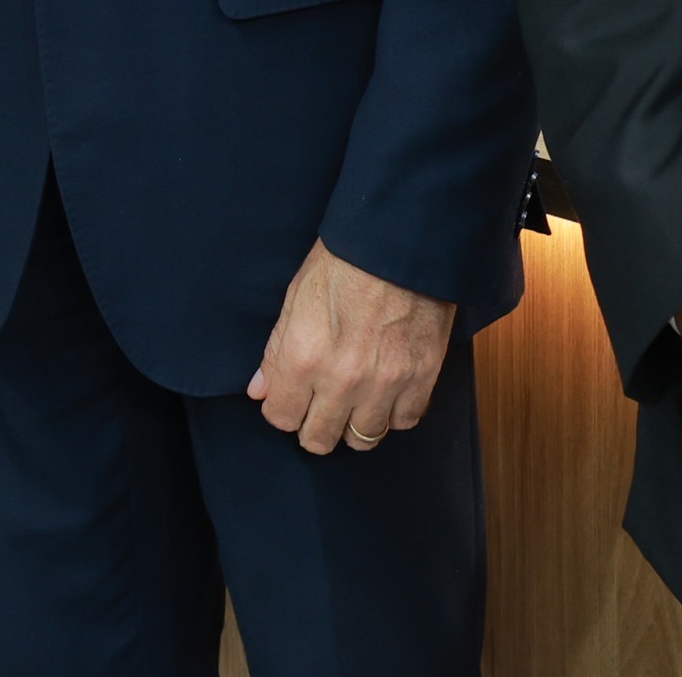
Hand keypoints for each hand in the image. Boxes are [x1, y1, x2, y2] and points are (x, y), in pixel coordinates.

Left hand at [249, 241, 456, 454]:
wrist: (401, 242)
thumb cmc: (344, 261)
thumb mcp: (296, 297)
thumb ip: (276, 351)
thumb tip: (260, 391)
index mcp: (303, 357)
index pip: (281, 418)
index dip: (283, 408)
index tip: (292, 397)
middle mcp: (342, 380)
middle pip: (319, 439)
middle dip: (314, 425)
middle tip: (321, 404)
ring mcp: (384, 384)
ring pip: (362, 439)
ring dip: (354, 423)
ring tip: (354, 399)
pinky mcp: (421, 379)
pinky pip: (402, 422)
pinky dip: (393, 412)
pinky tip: (386, 391)